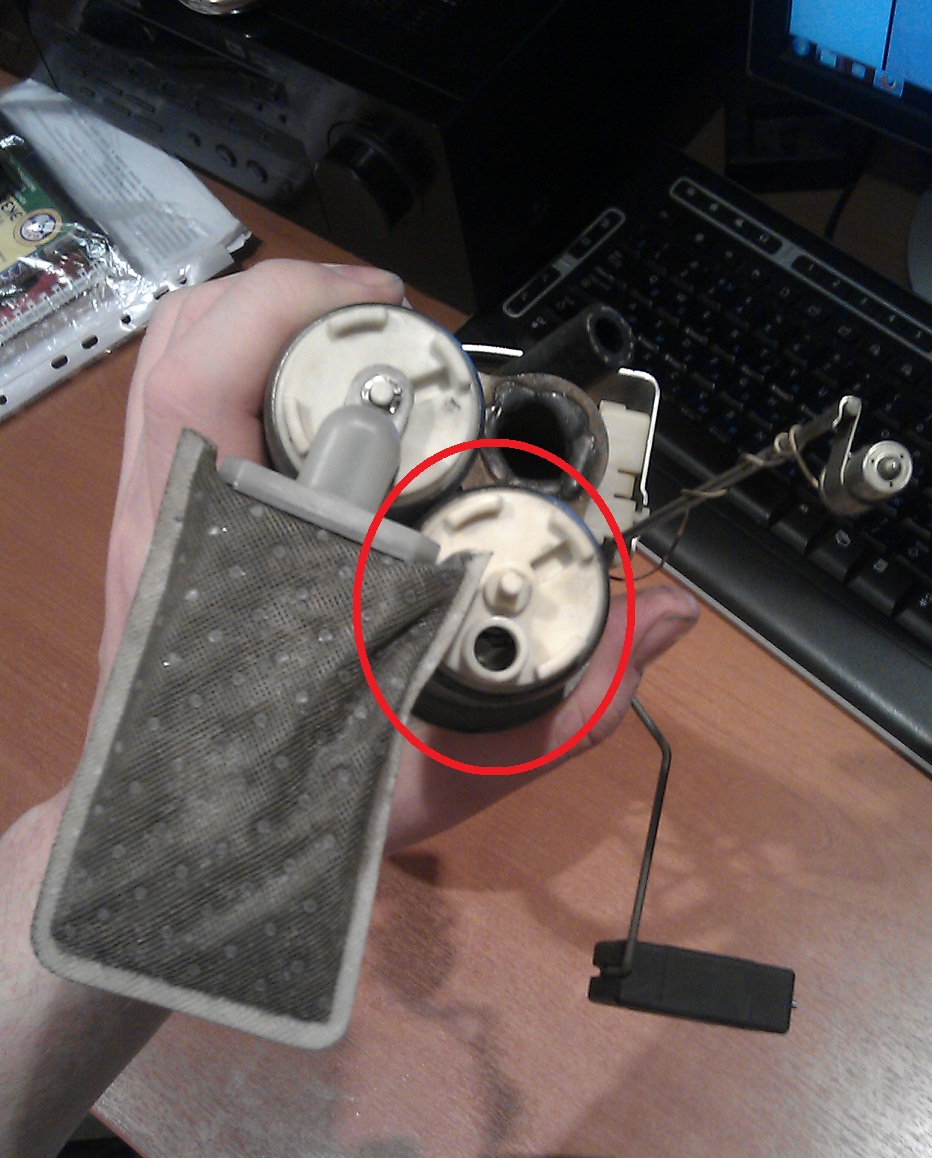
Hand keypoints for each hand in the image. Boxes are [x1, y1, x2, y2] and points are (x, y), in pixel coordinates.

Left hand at [93, 257, 697, 848]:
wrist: (186, 860)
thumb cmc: (296, 825)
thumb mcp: (440, 780)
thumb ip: (558, 714)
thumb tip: (664, 619)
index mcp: (215, 575)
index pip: (210, 394)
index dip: (296, 322)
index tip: (406, 324)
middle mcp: (168, 529)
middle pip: (184, 345)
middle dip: (291, 297)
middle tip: (406, 325)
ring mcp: (155, 524)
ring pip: (176, 364)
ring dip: (270, 323)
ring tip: (377, 343)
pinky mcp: (165, 529)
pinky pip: (185, 409)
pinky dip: (253, 368)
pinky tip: (336, 401)